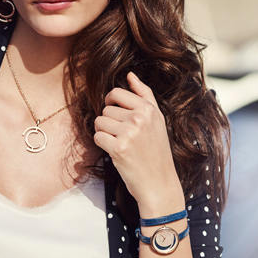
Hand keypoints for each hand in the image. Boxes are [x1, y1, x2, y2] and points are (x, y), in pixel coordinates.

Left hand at [92, 73, 183, 214]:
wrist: (159, 183)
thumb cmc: (157, 151)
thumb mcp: (157, 120)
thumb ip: (144, 95)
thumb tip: (130, 74)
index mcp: (148, 109)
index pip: (116, 93)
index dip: (111, 103)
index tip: (116, 115)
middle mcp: (139, 118)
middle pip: (105, 110)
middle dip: (110, 122)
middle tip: (124, 136)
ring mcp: (128, 133)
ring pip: (99, 123)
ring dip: (105, 133)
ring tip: (120, 143)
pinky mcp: (118, 149)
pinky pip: (97, 137)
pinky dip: (102, 145)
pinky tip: (116, 152)